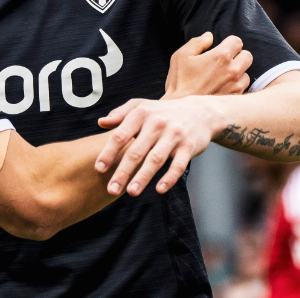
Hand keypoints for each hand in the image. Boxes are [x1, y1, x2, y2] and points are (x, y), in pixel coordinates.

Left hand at [94, 96, 224, 196]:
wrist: (200, 112)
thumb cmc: (163, 112)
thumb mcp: (141, 106)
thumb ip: (120, 114)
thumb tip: (100, 122)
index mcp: (141, 113)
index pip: (120, 135)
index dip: (108, 153)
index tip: (99, 169)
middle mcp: (157, 123)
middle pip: (136, 151)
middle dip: (122, 172)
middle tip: (111, 189)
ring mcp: (174, 135)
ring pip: (155, 159)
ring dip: (142, 177)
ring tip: (131, 192)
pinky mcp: (189, 146)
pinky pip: (178, 165)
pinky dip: (169, 178)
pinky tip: (159, 189)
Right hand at [162, 32, 251, 98]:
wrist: (183, 110)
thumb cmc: (180, 82)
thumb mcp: (181, 56)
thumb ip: (197, 42)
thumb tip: (209, 36)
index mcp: (220, 56)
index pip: (237, 41)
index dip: (228, 43)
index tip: (221, 48)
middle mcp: (233, 70)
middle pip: (247, 55)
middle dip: (237, 56)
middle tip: (223, 62)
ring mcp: (237, 85)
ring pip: (246, 72)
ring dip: (237, 72)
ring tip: (222, 77)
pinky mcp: (237, 97)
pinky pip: (243, 87)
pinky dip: (236, 86)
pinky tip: (223, 88)